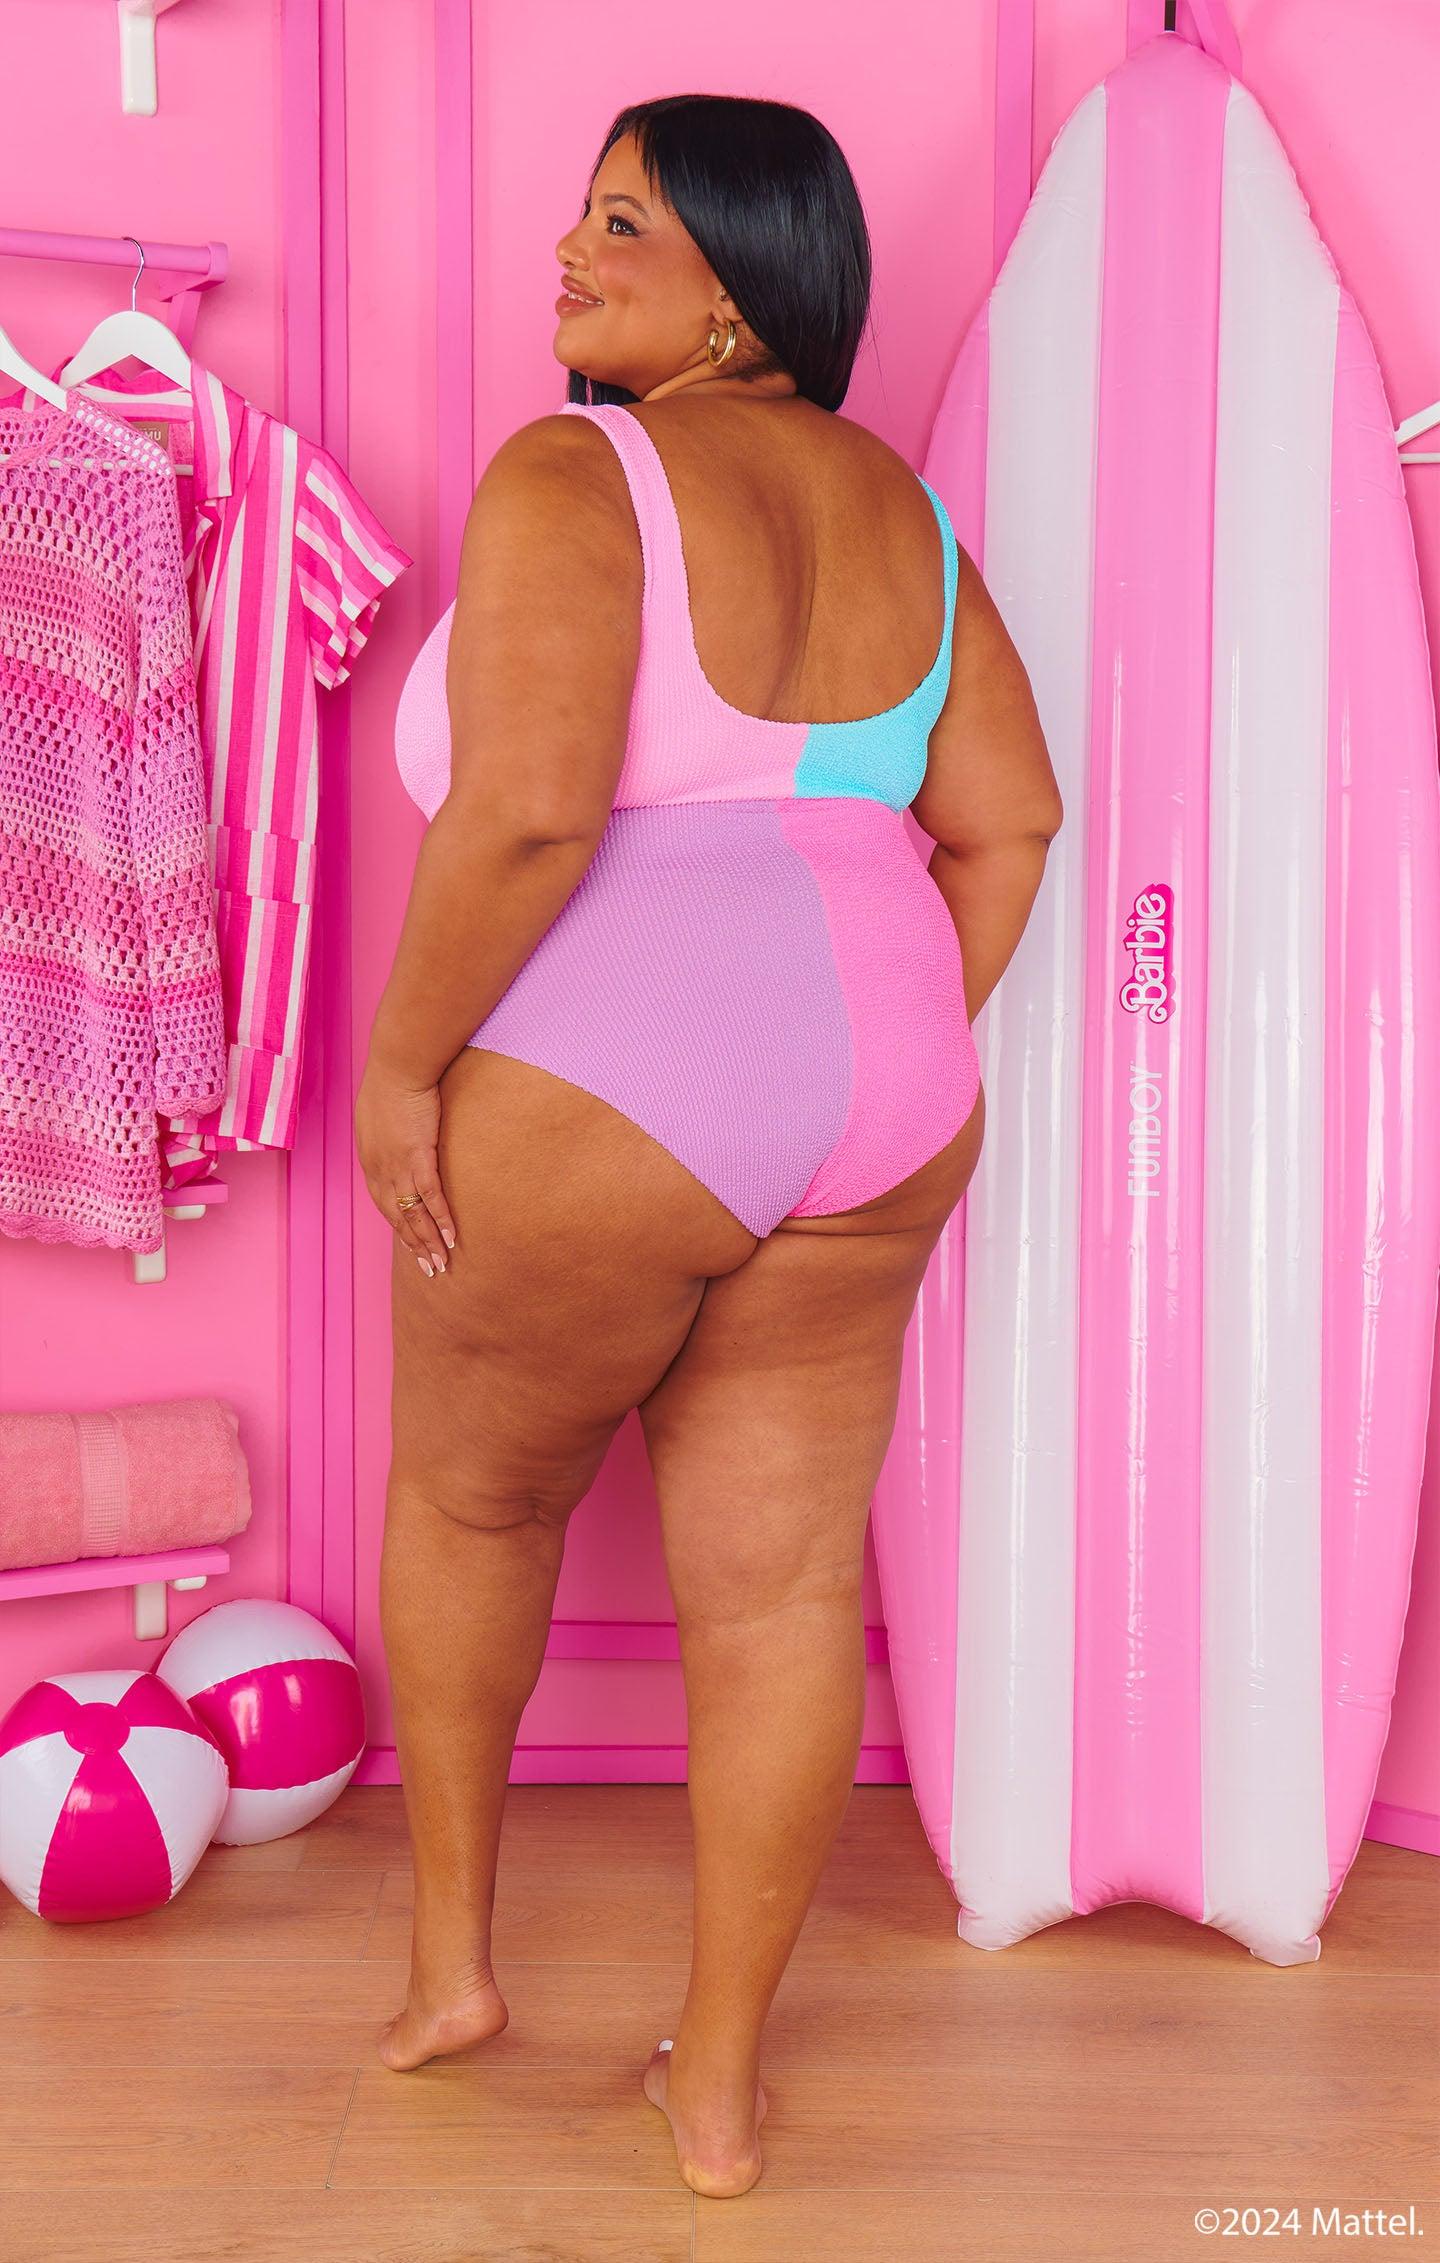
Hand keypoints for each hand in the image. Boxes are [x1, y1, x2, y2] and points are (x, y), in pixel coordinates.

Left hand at [355, 1060, 456, 1275]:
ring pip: (412, 1214)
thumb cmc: (392, 1079)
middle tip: (428, 1268)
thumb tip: (396, 1131)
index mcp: (370, 1159)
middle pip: (396, 1217)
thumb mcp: (380, 1109)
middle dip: (412, 1244)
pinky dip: (440, 1220)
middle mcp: (379, 1169)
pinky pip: (430, 1197)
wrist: (399, 1065)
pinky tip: (451, 1238)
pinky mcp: (418, 1157)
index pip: (384, 1201)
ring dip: (427, 1242)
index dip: (397, 1225)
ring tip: (441, 1264)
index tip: (409, 1243)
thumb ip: (387, 1128)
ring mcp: (398, 1166)